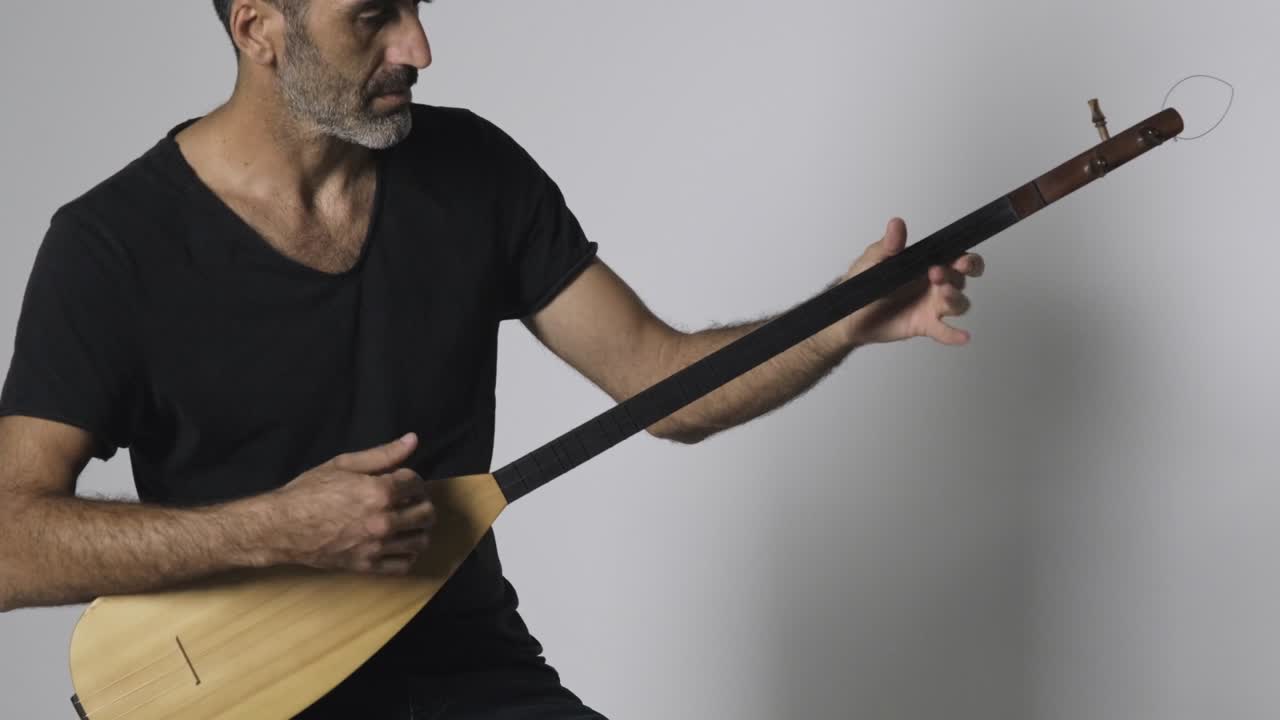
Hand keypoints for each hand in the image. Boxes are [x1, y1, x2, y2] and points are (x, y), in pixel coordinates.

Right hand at [264, 433, 435, 575]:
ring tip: (407, 521)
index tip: (402, 481)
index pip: (417, 484)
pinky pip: (404, 565)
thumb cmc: (308, 492)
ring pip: (420, 541)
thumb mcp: (343, 464)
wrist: (281, 526)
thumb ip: (382, 454)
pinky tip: (399, 543)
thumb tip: (412, 440)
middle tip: (409, 500)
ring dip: (419, 529)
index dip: (412, 479)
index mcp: (379, 493)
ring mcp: (376, 547)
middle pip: (426, 514)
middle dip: (421, 503)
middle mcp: (383, 521)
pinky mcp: (367, 566)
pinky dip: (408, 555)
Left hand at [837, 217, 984, 346]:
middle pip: (961, 279)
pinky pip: (945, 331)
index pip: (958, 257)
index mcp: (927, 263)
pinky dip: (955, 334)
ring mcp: (932, 305)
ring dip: (955, 299)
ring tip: (942, 296)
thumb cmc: (863, 282)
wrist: (849, 314)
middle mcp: (935, 284)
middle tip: (939, 275)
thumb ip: (889, 245)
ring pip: (957, 303)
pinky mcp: (925, 325)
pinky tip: (962, 336)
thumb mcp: (874, 260)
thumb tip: (896, 224)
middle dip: (959, 276)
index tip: (961, 260)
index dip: (967, 259)